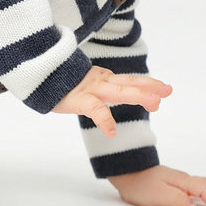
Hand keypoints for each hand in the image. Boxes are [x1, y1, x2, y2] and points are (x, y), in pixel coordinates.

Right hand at [52, 66, 171, 135]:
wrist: (36, 73)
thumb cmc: (58, 83)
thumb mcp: (82, 84)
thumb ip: (97, 88)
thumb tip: (110, 92)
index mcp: (102, 78)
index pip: (129, 79)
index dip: (147, 83)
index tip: (164, 87)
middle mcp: (100, 81)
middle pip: (128, 82)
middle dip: (149, 87)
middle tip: (168, 90)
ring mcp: (91, 89)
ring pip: (118, 91)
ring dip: (138, 95)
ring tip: (155, 103)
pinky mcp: (78, 99)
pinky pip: (95, 110)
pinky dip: (104, 120)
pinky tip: (112, 132)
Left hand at [108, 165, 205, 205]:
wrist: (126, 172)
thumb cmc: (140, 185)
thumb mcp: (157, 194)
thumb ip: (177, 200)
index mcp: (181, 181)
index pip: (203, 189)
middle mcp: (183, 179)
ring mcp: (178, 181)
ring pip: (204, 185)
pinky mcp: (174, 184)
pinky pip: (197, 186)